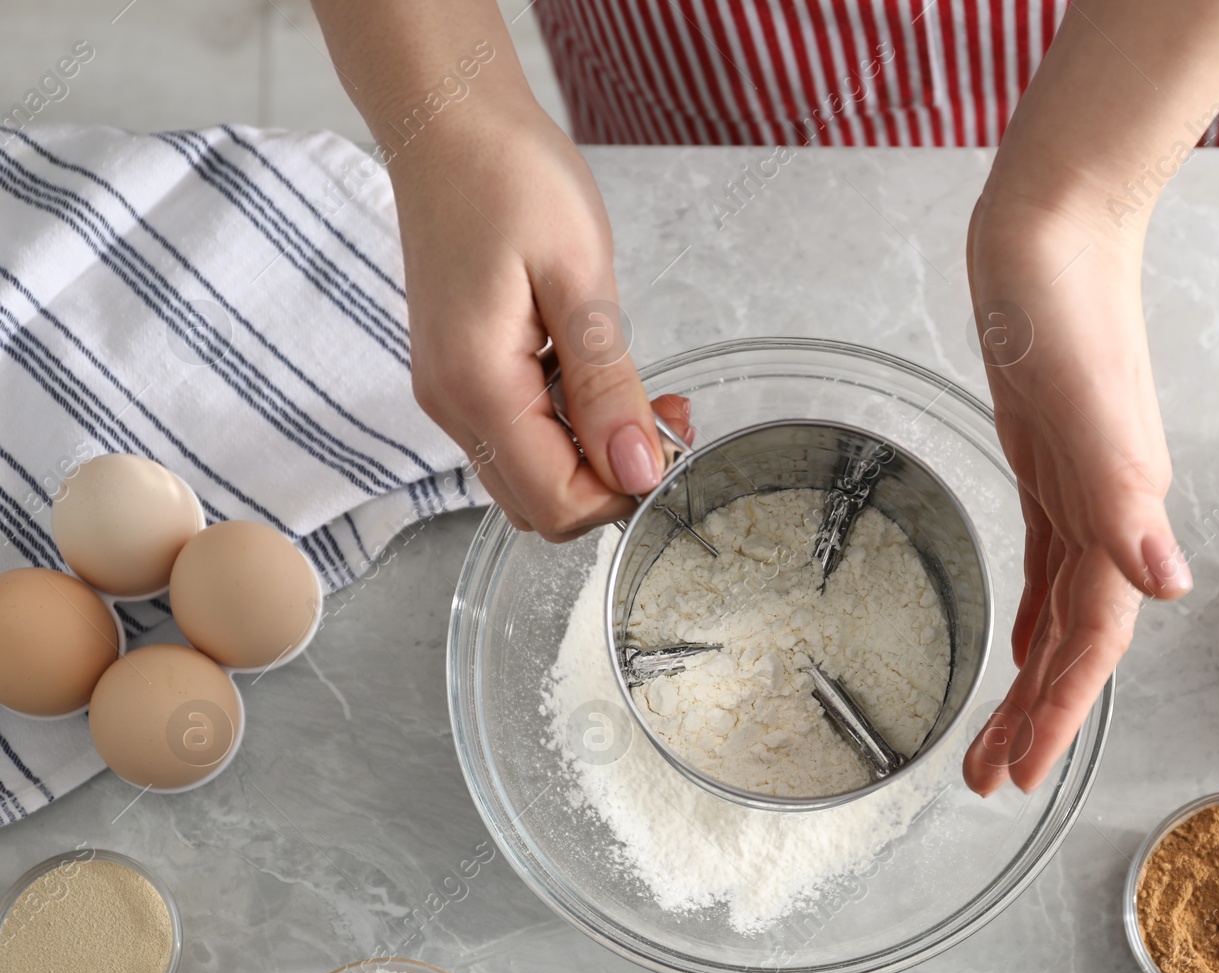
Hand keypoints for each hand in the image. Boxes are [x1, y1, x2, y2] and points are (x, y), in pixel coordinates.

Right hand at [391, 96, 687, 538]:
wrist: (448, 121)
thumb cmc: (509, 177)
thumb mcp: (581, 278)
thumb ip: (607, 385)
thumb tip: (638, 471)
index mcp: (478, 386)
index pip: (557, 504)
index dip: (624, 493)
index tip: (671, 441)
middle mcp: (451, 404)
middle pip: (540, 506)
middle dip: (611, 482)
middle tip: (664, 415)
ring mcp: (449, 391)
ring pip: (528, 476)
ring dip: (591, 456)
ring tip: (638, 391)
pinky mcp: (460, 373)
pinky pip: (516, 436)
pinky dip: (566, 428)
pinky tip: (596, 376)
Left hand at [962, 193, 1191, 796]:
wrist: (1054, 228)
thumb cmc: (1065, 308)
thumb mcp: (1084, 406)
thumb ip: (1124, 496)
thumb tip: (1167, 589)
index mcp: (1118, 515)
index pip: (1092, 641)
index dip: (1058, 711)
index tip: (1019, 773)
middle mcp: (1107, 515)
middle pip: (1073, 642)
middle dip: (1035, 715)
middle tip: (987, 781)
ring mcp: (1079, 490)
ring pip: (1059, 610)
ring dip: (1029, 676)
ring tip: (992, 736)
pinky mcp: (1049, 465)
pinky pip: (1046, 563)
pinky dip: (1031, 613)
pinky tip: (1016, 640)